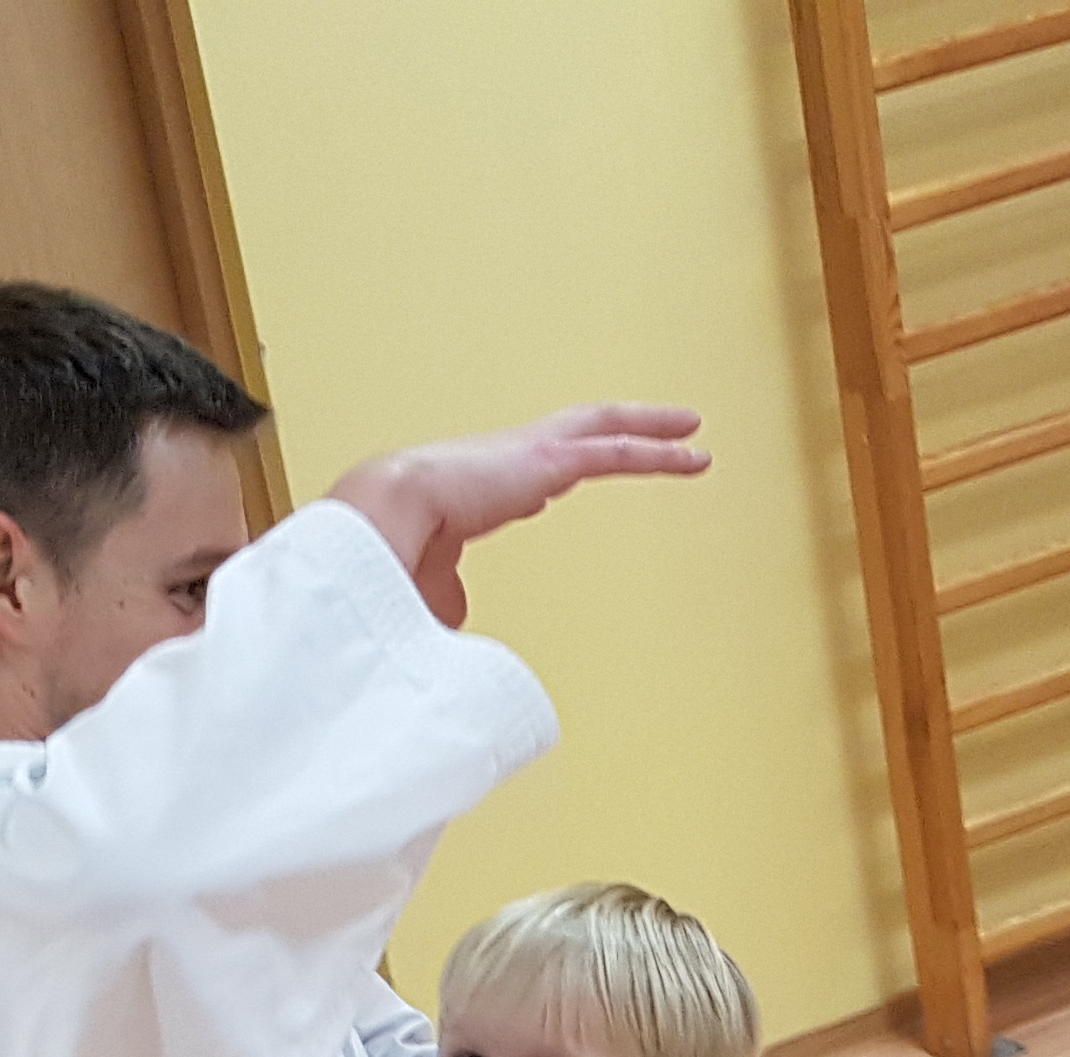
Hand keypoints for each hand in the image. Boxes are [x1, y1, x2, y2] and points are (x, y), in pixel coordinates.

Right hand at [326, 405, 708, 626]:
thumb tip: (456, 615)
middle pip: (575, 433)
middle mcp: (504, 459)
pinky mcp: (546, 459)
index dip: (551, 471)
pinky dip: (657, 449)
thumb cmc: (387, 552)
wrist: (377, 522)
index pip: (524, 471)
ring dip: (650, 428)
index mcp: (475, 484)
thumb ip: (445, 594)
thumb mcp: (424, 585)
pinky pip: (615, 451)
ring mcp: (527, 453)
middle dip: (618, 429)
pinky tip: (691, 454)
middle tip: (658, 428)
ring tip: (690, 428)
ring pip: (603, 431)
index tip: (566, 479)